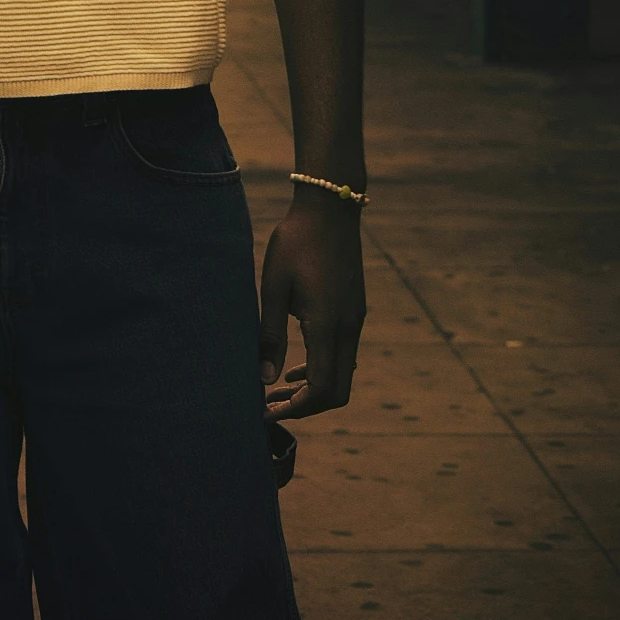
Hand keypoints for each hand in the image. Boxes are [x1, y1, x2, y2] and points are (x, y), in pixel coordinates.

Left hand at [259, 193, 365, 418]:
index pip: (321, 389)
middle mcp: (348, 328)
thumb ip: (270, 334)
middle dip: (305, 407)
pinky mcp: (354, 311)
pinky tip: (296, 365)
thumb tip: (264, 378)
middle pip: (337, 392)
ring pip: (342, 375)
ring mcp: (355, 320)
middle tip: (270, 405)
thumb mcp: (274, 286)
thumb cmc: (296, 242)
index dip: (296, 409)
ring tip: (277, 389)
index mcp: (328, 325)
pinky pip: (343, 356)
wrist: (329, 208)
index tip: (266, 411)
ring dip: (313, 390)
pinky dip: (322, 370)